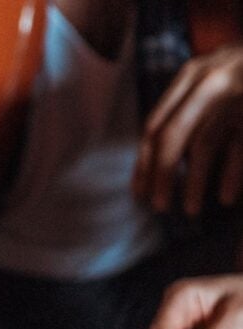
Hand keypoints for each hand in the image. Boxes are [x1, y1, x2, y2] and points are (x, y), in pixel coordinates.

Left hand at [134, 47, 242, 215]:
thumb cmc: (241, 74)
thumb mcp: (211, 79)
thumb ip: (186, 109)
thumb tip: (154, 164)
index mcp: (189, 77)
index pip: (155, 125)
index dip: (144, 162)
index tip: (140, 192)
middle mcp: (208, 83)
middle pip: (172, 135)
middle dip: (162, 175)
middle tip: (159, 207)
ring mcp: (234, 95)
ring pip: (203, 145)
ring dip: (194, 182)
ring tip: (191, 210)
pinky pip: (238, 149)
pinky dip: (231, 176)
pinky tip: (226, 198)